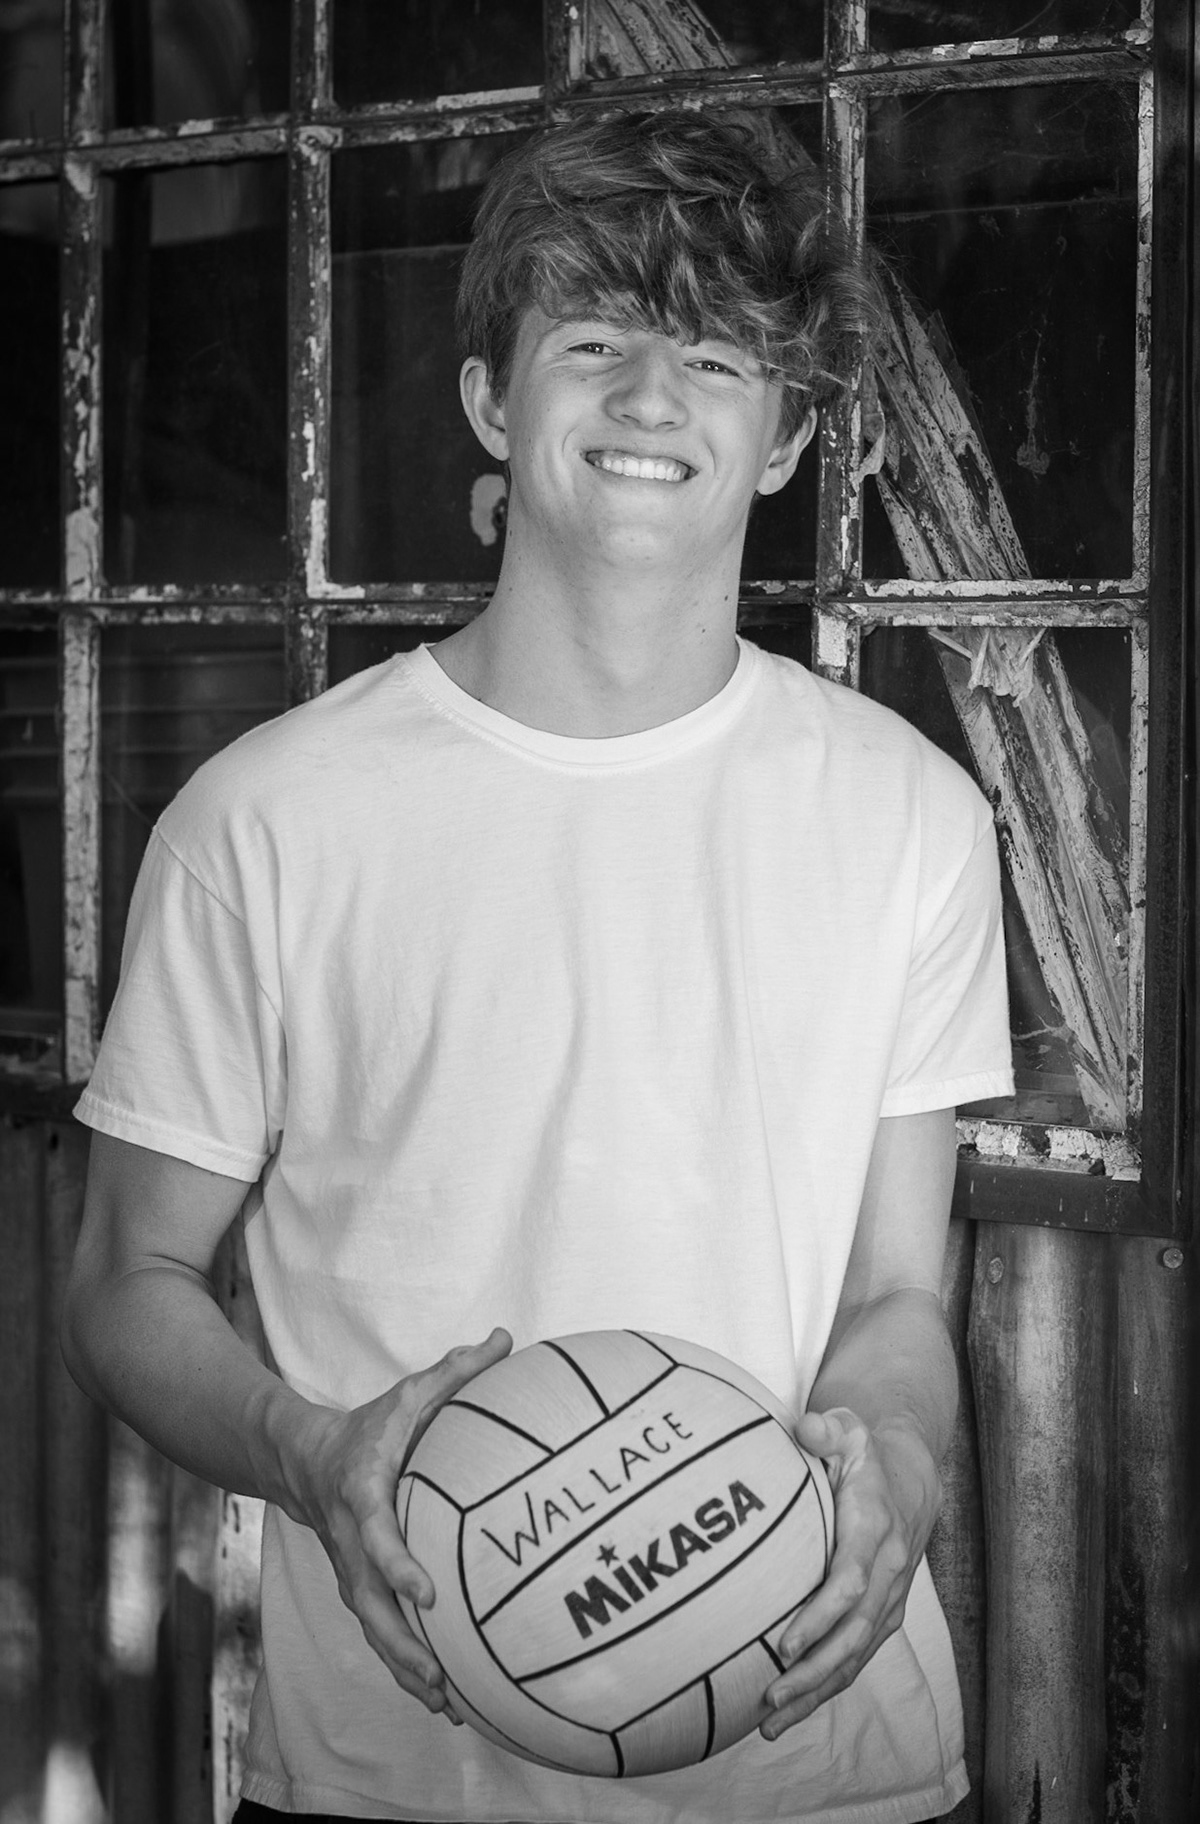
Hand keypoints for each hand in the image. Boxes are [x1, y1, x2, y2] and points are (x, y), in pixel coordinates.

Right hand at [295, 1328, 511, 1714]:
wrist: (302, 1460)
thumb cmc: (371, 1426)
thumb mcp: (408, 1394)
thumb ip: (455, 1370)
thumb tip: (506, 1336)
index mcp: (363, 1495)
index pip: (376, 1537)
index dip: (397, 1566)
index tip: (426, 1594)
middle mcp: (351, 1544)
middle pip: (369, 1606)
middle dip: (402, 1646)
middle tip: (441, 1678)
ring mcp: (350, 1574)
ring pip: (373, 1632)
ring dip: (406, 1671)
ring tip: (448, 1706)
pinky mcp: (357, 1591)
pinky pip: (379, 1636)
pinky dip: (405, 1670)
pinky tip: (444, 1702)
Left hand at [760, 1405, 941, 1739]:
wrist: (910, 1478)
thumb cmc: (864, 1453)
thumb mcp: (849, 1428)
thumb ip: (826, 1428)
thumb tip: (804, 1426)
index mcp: (875, 1530)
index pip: (850, 1583)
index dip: (820, 1616)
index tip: (784, 1643)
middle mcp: (888, 1572)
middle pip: (853, 1635)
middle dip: (813, 1672)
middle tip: (770, 1696)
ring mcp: (888, 1600)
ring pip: (855, 1658)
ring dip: (815, 1693)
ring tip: (770, 1723)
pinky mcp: (881, 1616)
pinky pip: (855, 1659)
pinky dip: (825, 1689)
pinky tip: (789, 1711)